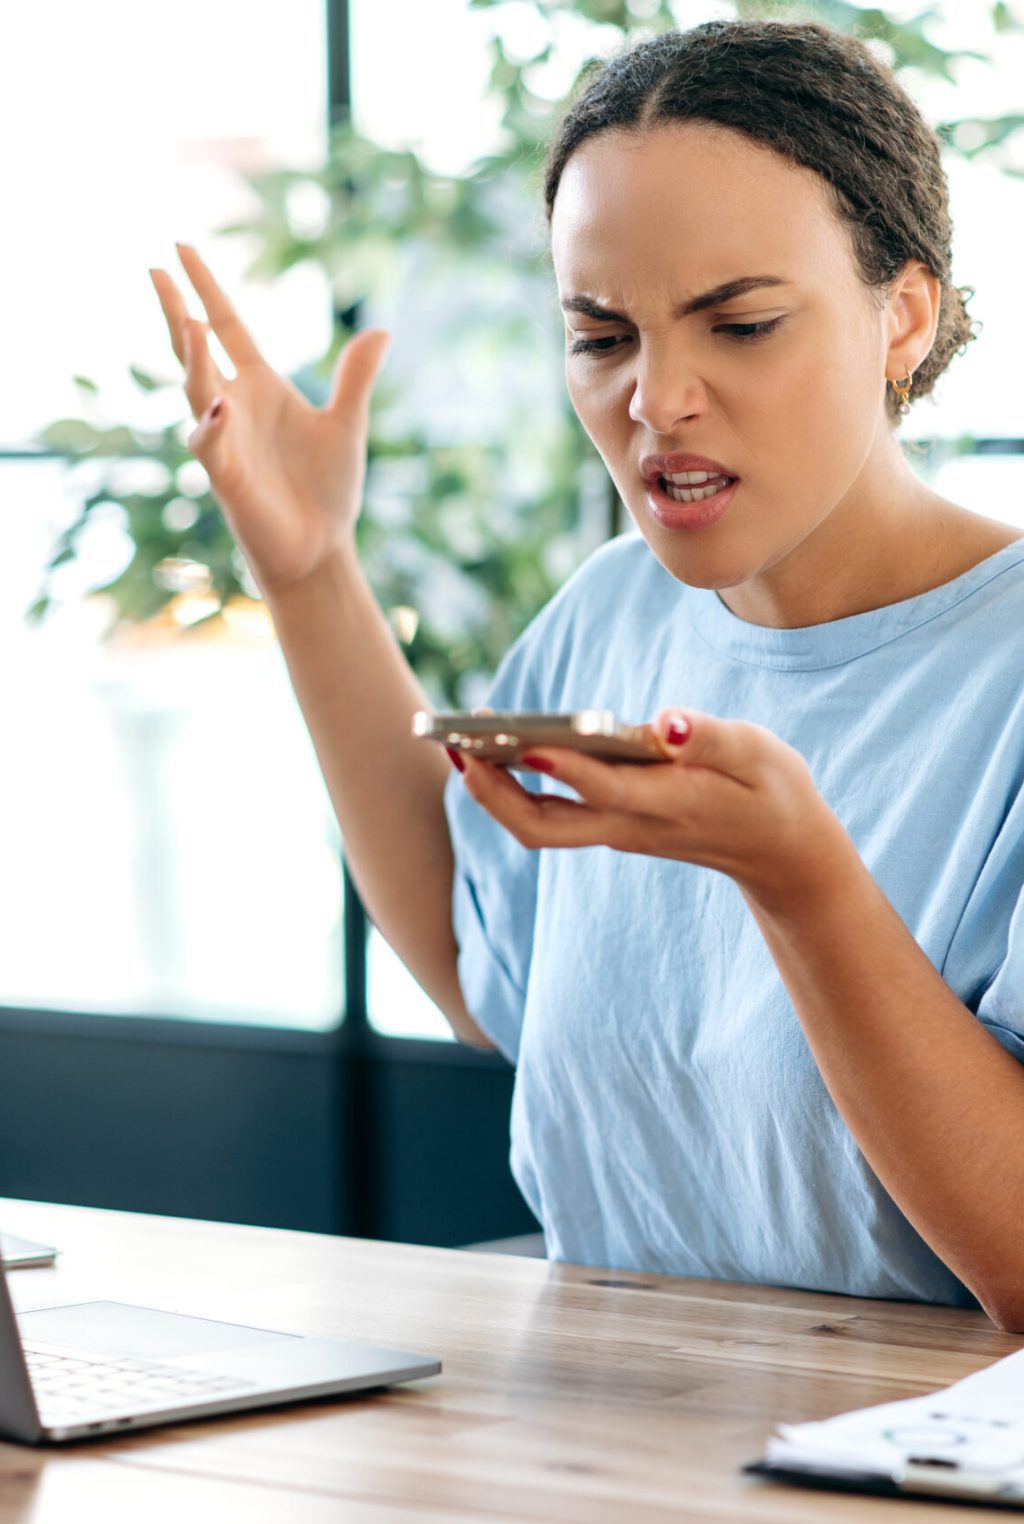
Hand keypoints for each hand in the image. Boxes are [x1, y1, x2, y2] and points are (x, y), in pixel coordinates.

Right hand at [149, 244, 391, 595]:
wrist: (320, 550)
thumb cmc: (326, 492)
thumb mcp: (348, 424)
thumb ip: (356, 377)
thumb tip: (382, 330)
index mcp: (260, 386)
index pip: (226, 325)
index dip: (206, 288)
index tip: (181, 249)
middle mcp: (234, 405)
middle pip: (195, 348)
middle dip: (176, 310)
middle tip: (157, 269)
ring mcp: (225, 439)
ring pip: (196, 389)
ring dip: (191, 359)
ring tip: (189, 323)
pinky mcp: (227, 477)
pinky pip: (210, 444)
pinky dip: (211, 426)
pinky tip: (218, 408)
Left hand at [458, 707, 851, 911]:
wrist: (780, 855)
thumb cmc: (772, 793)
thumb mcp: (760, 756)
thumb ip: (713, 738)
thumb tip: (666, 723)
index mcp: (670, 805)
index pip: (608, 791)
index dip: (566, 769)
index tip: (526, 742)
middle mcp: (630, 826)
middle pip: (543, 825)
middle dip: (492, 790)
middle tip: (455, 742)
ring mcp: (615, 832)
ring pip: (535, 825)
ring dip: (490, 789)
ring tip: (456, 739)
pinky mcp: (609, 825)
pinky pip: (544, 814)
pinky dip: (509, 784)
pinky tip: (491, 746)